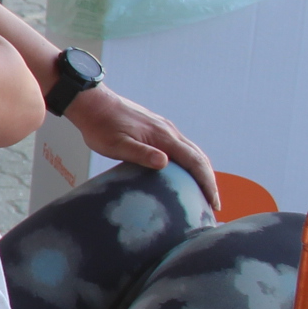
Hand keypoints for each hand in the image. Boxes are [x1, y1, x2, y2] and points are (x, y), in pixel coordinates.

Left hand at [66, 87, 219, 211]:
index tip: (214, 202)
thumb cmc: (101, 126)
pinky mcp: (156, 128)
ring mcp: (164, 128)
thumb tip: (164, 163)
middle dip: (209, 180)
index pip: (195, 161)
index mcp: (163, 137)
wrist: (93, 103)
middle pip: (199, 157)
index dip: (207, 182)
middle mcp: (169, 131)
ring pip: (192, 151)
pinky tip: (183, 173)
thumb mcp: (116, 145)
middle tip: (213, 204)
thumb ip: (140, 153)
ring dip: (201, 171)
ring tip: (203, 192)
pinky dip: (190, 162)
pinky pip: (181, 147)